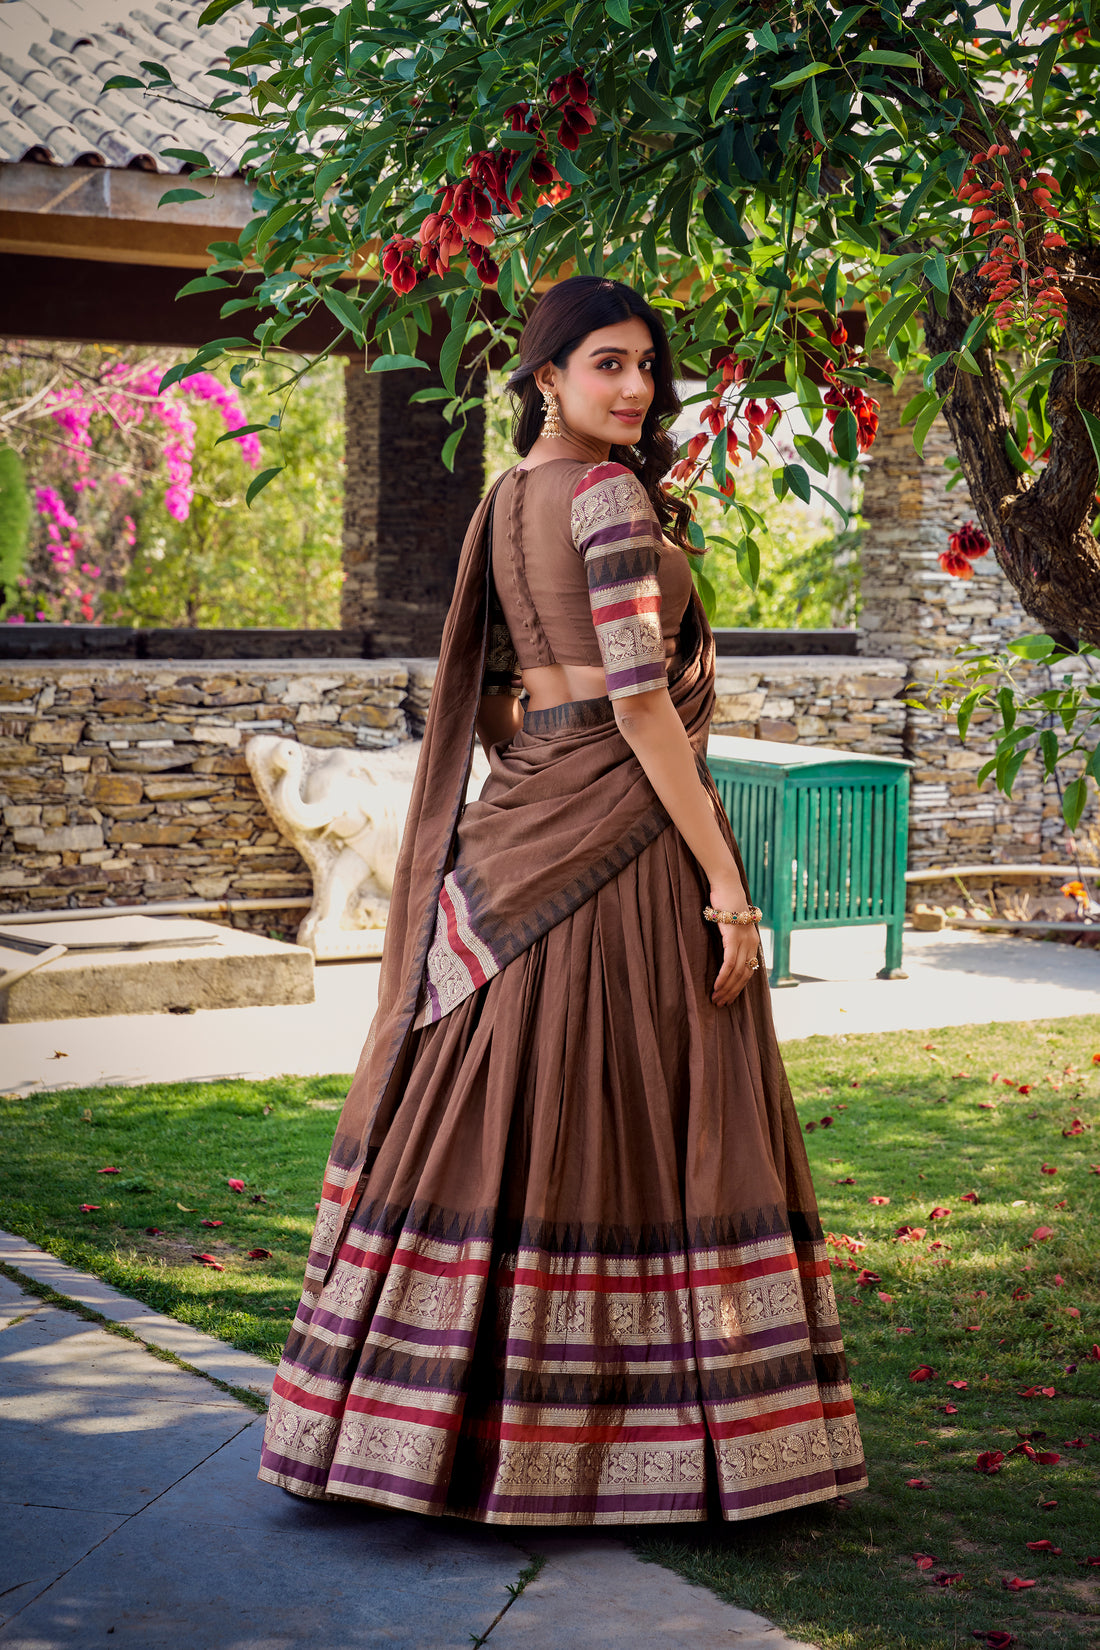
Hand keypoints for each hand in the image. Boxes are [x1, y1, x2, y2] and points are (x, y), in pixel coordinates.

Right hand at [708, 883, 761, 1006]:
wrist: (727, 885)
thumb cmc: (726, 902)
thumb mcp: (731, 922)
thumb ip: (731, 936)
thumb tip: (725, 949)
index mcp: (752, 942)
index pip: (749, 971)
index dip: (739, 986)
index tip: (729, 997)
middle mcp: (752, 943)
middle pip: (745, 975)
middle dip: (732, 992)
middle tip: (721, 1003)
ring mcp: (744, 941)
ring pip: (737, 972)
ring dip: (726, 988)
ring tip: (716, 998)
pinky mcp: (734, 937)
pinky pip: (729, 963)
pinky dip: (723, 977)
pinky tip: (716, 986)